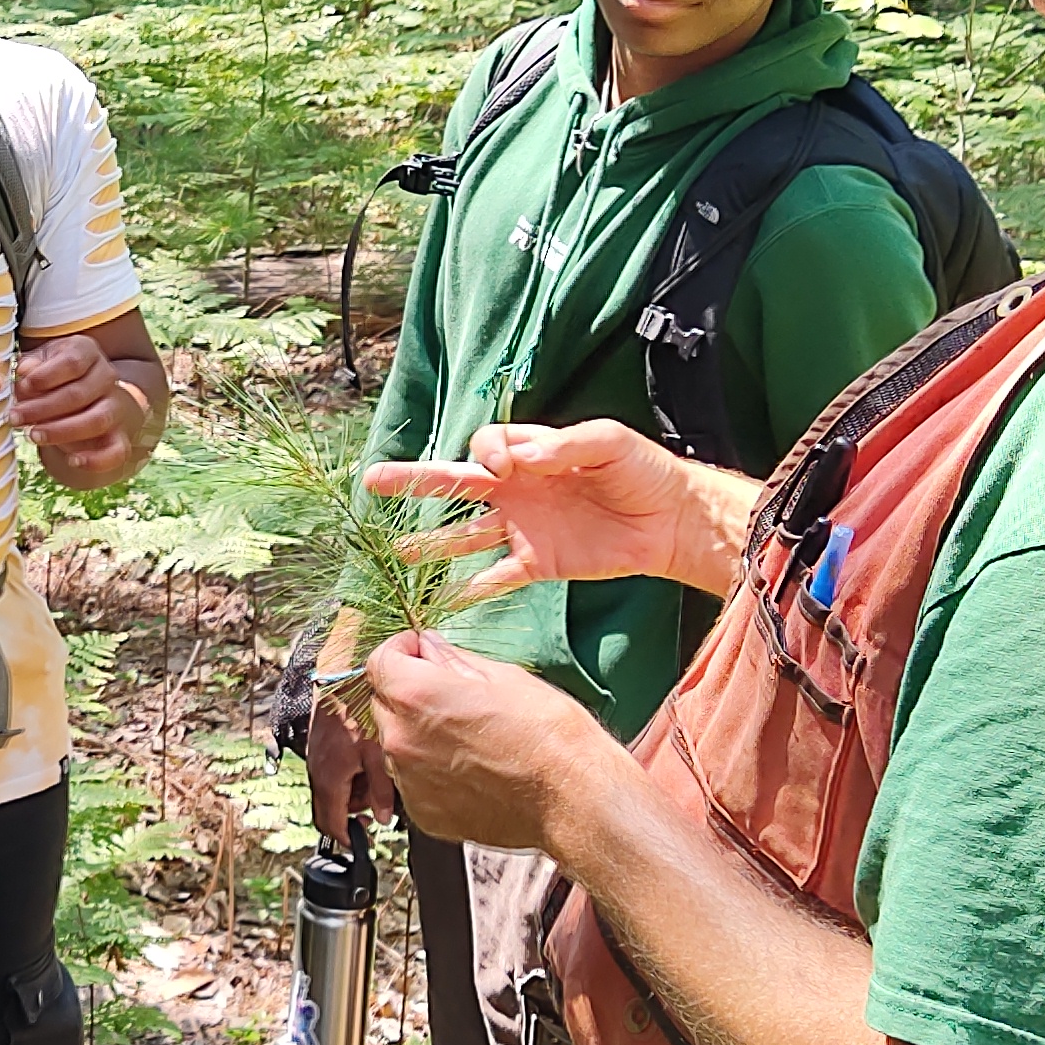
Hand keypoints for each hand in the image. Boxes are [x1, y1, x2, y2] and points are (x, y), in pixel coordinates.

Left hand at [12, 331, 161, 485]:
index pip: (72, 362)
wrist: (83, 399)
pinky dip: (97, 460)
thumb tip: (26, 371)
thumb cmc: (52, 377)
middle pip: (79, 393)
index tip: (23, 386)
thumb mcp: (39, 364)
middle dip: (42, 408)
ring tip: (33, 435)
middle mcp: (106, 377)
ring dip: (61, 431)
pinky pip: (117, 451)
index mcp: (87, 352)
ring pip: (96, 420)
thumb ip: (31, 366)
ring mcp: (116, 407)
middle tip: (15, 418)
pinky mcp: (120, 436)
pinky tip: (73, 461)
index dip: (46, 376)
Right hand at [303, 685, 394, 839]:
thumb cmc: (361, 711)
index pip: (330, 824)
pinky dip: (349, 774)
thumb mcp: (379, 754)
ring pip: (332, 790)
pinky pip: (332, 771)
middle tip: (378, 803)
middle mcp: (318, 772)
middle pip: (331, 809)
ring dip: (353, 792)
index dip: (346, 838)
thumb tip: (383, 819)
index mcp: (331, 780)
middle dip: (354, 812)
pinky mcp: (320, 745)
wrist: (343, 676)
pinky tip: (366, 758)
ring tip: (376, 775)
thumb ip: (382, 790)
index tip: (360, 843)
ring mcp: (317, 758)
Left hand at [355, 631, 621, 854]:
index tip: (418, 652)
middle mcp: (402, 740)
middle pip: (384, 704)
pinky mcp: (424, 814)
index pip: (379, 662)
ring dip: (418, 735)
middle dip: (408, 693)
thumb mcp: (505, 678)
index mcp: (417, 696)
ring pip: (398, 745)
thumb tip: (430, 648)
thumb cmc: (549, 736)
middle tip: (451, 696)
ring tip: (468, 738)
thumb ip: (454, 661)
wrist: (573, 799)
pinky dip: (431, 773)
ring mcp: (410, 782)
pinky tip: (471, 770)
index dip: (399, 652)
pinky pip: (413, 782)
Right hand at [365, 419, 754, 600]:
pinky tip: (443, 601)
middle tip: (372, 481)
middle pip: (455, 484)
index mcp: (531, 453)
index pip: (485, 446)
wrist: (672, 521)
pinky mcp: (538, 564)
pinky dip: (470, 591)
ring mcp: (524, 529)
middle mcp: (518, 490)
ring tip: (398, 552)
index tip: (500, 465)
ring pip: (465, 535)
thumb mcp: (610, 443)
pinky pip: (495, 578)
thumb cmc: (643, 471)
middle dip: (414, 482)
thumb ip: (564, 445)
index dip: (485, 453)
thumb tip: (520, 458)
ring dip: (432, 543)